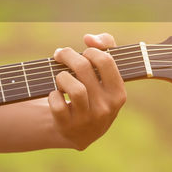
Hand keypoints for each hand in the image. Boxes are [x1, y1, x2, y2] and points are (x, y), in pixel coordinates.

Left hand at [48, 33, 126, 149]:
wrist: (79, 133)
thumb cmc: (93, 95)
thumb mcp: (105, 77)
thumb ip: (106, 48)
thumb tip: (89, 38)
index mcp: (118, 94)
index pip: (106, 61)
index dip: (91, 50)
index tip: (83, 52)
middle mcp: (106, 108)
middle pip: (83, 68)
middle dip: (68, 55)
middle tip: (60, 55)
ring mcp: (87, 119)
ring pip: (73, 87)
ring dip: (61, 76)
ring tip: (60, 77)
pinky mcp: (67, 126)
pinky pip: (57, 103)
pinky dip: (52, 95)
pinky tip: (55, 95)